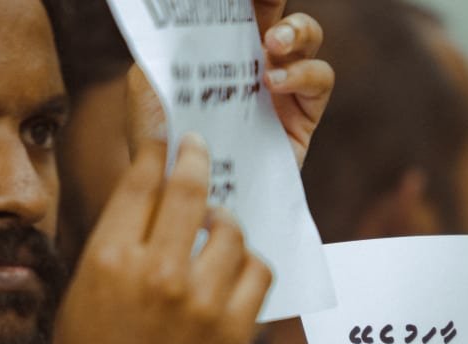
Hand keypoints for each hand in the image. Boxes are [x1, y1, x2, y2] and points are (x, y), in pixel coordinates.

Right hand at [47, 136, 269, 343]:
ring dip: (225, 222)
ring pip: (232, 232)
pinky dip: (249, 263)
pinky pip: (258, 272)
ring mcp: (202, 304)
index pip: (143, 181)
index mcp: (109, 261)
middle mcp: (158, 275)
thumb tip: (149, 201)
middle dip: (196, 160)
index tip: (169, 135)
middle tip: (199, 149)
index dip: (159, 149)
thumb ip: (116, 247)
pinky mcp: (235, 332)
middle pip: (191, 192)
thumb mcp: (83, 297)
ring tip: (216, 227)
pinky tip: (236, 268)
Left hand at [121, 3, 331, 168]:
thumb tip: (177, 18)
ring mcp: (283, 86)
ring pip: (309, 37)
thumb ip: (162, 50)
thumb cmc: (162, 143)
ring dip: (298, 31)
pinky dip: (304, 73)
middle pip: (279, 9)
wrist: (186, 199)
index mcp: (220, 43)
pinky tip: (275, 83)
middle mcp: (255, 58)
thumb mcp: (147, 88)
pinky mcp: (303, 117)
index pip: (240, 3)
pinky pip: (320, 80)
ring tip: (273, 46)